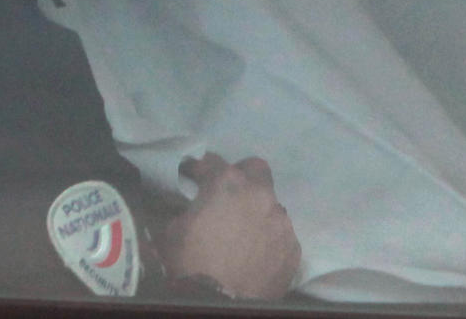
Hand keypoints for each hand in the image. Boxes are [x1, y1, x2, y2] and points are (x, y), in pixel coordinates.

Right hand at [160, 152, 300, 298]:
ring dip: (257, 212)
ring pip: (271, 206)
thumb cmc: (189, 263)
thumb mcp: (172, 229)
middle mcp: (260, 194)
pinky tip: (256, 255)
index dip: (199, 170)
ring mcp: (280, 221)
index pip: (212, 162)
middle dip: (241, 177)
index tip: (192, 178)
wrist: (219, 304)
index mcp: (228, 183)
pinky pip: (280, 235)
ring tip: (244, 233)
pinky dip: (268, 240)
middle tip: (227, 195)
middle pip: (256, 169)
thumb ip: (188, 208)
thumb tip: (192, 206)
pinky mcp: (292, 248)